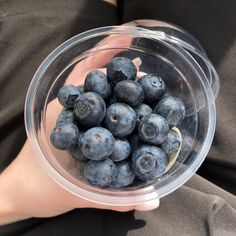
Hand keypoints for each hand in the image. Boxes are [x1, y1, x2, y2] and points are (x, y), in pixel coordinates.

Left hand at [0, 34, 158, 225]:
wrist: (21, 193)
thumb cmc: (38, 188)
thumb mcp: (74, 194)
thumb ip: (111, 198)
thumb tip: (153, 200)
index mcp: (64, 116)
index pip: (86, 77)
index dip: (106, 56)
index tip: (126, 37)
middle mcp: (69, 112)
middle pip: (94, 79)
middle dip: (117, 67)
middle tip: (143, 61)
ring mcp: (73, 118)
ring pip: (97, 93)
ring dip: (117, 82)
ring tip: (142, 77)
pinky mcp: (78, 127)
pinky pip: (99, 109)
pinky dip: (115, 102)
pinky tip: (132, 106)